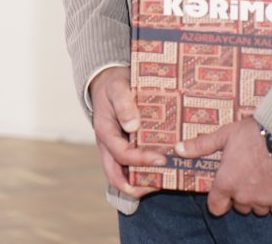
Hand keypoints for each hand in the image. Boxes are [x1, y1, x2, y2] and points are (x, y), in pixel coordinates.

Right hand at [88, 67, 165, 197]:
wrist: (108, 83)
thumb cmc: (114, 85)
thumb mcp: (117, 88)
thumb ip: (124, 104)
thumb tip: (133, 126)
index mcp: (105, 132)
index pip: (121, 154)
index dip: (141, 160)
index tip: (162, 159)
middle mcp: (108, 146)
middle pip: (116, 178)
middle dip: (138, 187)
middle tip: (163, 183)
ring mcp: (116, 150)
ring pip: (124, 177)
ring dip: (142, 183)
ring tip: (166, 180)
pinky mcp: (125, 149)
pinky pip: (133, 168)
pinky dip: (146, 173)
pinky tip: (165, 170)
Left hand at [176, 116, 271, 216]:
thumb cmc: (252, 134)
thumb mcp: (224, 135)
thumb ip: (201, 145)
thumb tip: (178, 149)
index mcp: (226, 183)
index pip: (216, 207)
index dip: (218, 200)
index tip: (223, 191)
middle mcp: (243, 196)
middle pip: (238, 206)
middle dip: (240, 195)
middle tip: (246, 177)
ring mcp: (264, 200)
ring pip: (258, 209)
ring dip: (258, 200)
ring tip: (262, 180)